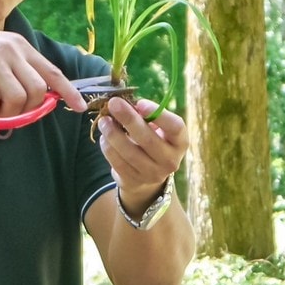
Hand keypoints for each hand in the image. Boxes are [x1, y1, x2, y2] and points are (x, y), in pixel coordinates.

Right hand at [0, 17, 87, 116]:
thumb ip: (13, 70)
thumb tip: (31, 100)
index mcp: (19, 45)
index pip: (52, 71)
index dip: (68, 91)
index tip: (80, 108)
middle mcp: (10, 49)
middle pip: (38, 90)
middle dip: (29, 110)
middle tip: (9, 115)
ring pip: (17, 99)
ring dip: (5, 114)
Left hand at [98, 97, 187, 211]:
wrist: (148, 174)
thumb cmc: (152, 140)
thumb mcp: (156, 128)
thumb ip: (145, 115)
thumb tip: (124, 102)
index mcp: (180, 142)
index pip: (176, 128)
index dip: (159, 115)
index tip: (140, 103)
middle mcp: (170, 160)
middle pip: (149, 139)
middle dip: (128, 119)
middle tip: (113, 104)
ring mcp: (153, 174)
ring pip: (129, 153)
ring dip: (113, 134)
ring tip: (104, 121)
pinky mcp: (134, 182)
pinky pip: (117, 163)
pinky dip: (108, 148)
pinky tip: (104, 137)